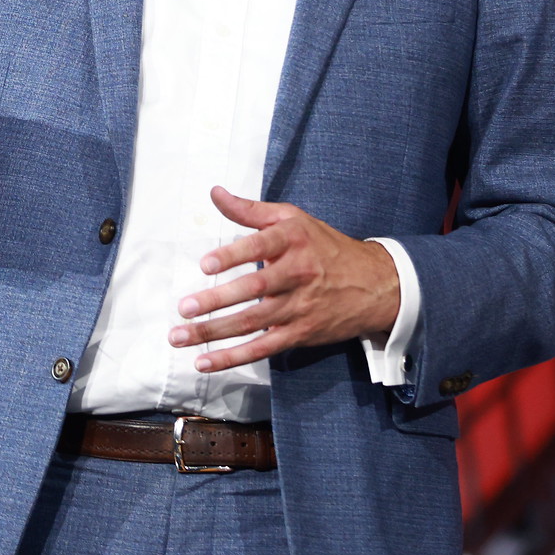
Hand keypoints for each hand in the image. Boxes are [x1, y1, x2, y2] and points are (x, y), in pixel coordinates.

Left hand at [170, 186, 401, 373]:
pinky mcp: (299, 334)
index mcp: (294, 240)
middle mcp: (297, 273)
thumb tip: (215, 192)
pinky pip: (262, 348)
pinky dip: (233, 357)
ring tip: (180, 336)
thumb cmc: (325, 246)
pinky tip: (204, 361)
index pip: (261, 246)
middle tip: (184, 308)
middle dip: (217, 301)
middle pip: (254, 290)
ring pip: (253, 323)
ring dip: (214, 332)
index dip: (233, 256)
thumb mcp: (293, 219)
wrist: (373, 284)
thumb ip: (250, 210)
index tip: (205, 264)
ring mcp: (299, 307)